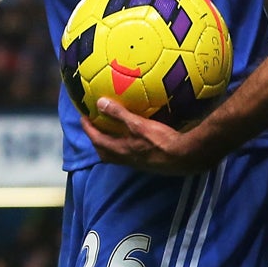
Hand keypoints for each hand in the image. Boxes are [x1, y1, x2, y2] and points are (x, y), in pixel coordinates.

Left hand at [82, 98, 213, 174]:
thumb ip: (119, 114)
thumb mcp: (138, 124)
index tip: (83, 118)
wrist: (184, 157)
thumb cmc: (160, 141)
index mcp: (119, 150)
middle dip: (96, 140)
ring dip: (110, 145)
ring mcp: (137, 163)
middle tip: (94, 128)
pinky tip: (133, 139)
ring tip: (111, 133)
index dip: (88, 129)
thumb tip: (100, 103)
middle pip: (103, 152)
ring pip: (116, 155)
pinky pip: (129, 155)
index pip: (96, 139)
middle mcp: (125, 159)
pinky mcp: (147, 163)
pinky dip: (125, 146)